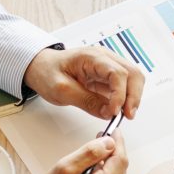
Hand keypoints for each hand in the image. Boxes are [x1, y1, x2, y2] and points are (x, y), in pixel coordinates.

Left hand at [24, 46, 145, 119]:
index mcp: (92, 57)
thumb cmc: (47, 72)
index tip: (114, 111)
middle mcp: (104, 58)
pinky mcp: (107, 76)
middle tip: (127, 116)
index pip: (118, 73)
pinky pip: (124, 86)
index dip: (120, 94)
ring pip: (132, 79)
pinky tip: (117, 109)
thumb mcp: (61, 90)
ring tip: (124, 114)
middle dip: (133, 96)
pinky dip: (125, 98)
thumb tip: (107, 113)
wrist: (40, 67)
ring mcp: (107, 66)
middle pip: (132, 74)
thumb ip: (86, 101)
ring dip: (132, 97)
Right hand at [27, 133, 127, 173]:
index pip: (120, 159)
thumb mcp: (64, 169)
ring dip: (107, 172)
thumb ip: (89, 153)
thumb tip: (109, 143)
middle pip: (120, 172)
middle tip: (98, 144)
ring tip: (88, 168)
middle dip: (111, 156)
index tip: (114, 131)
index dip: (117, 143)